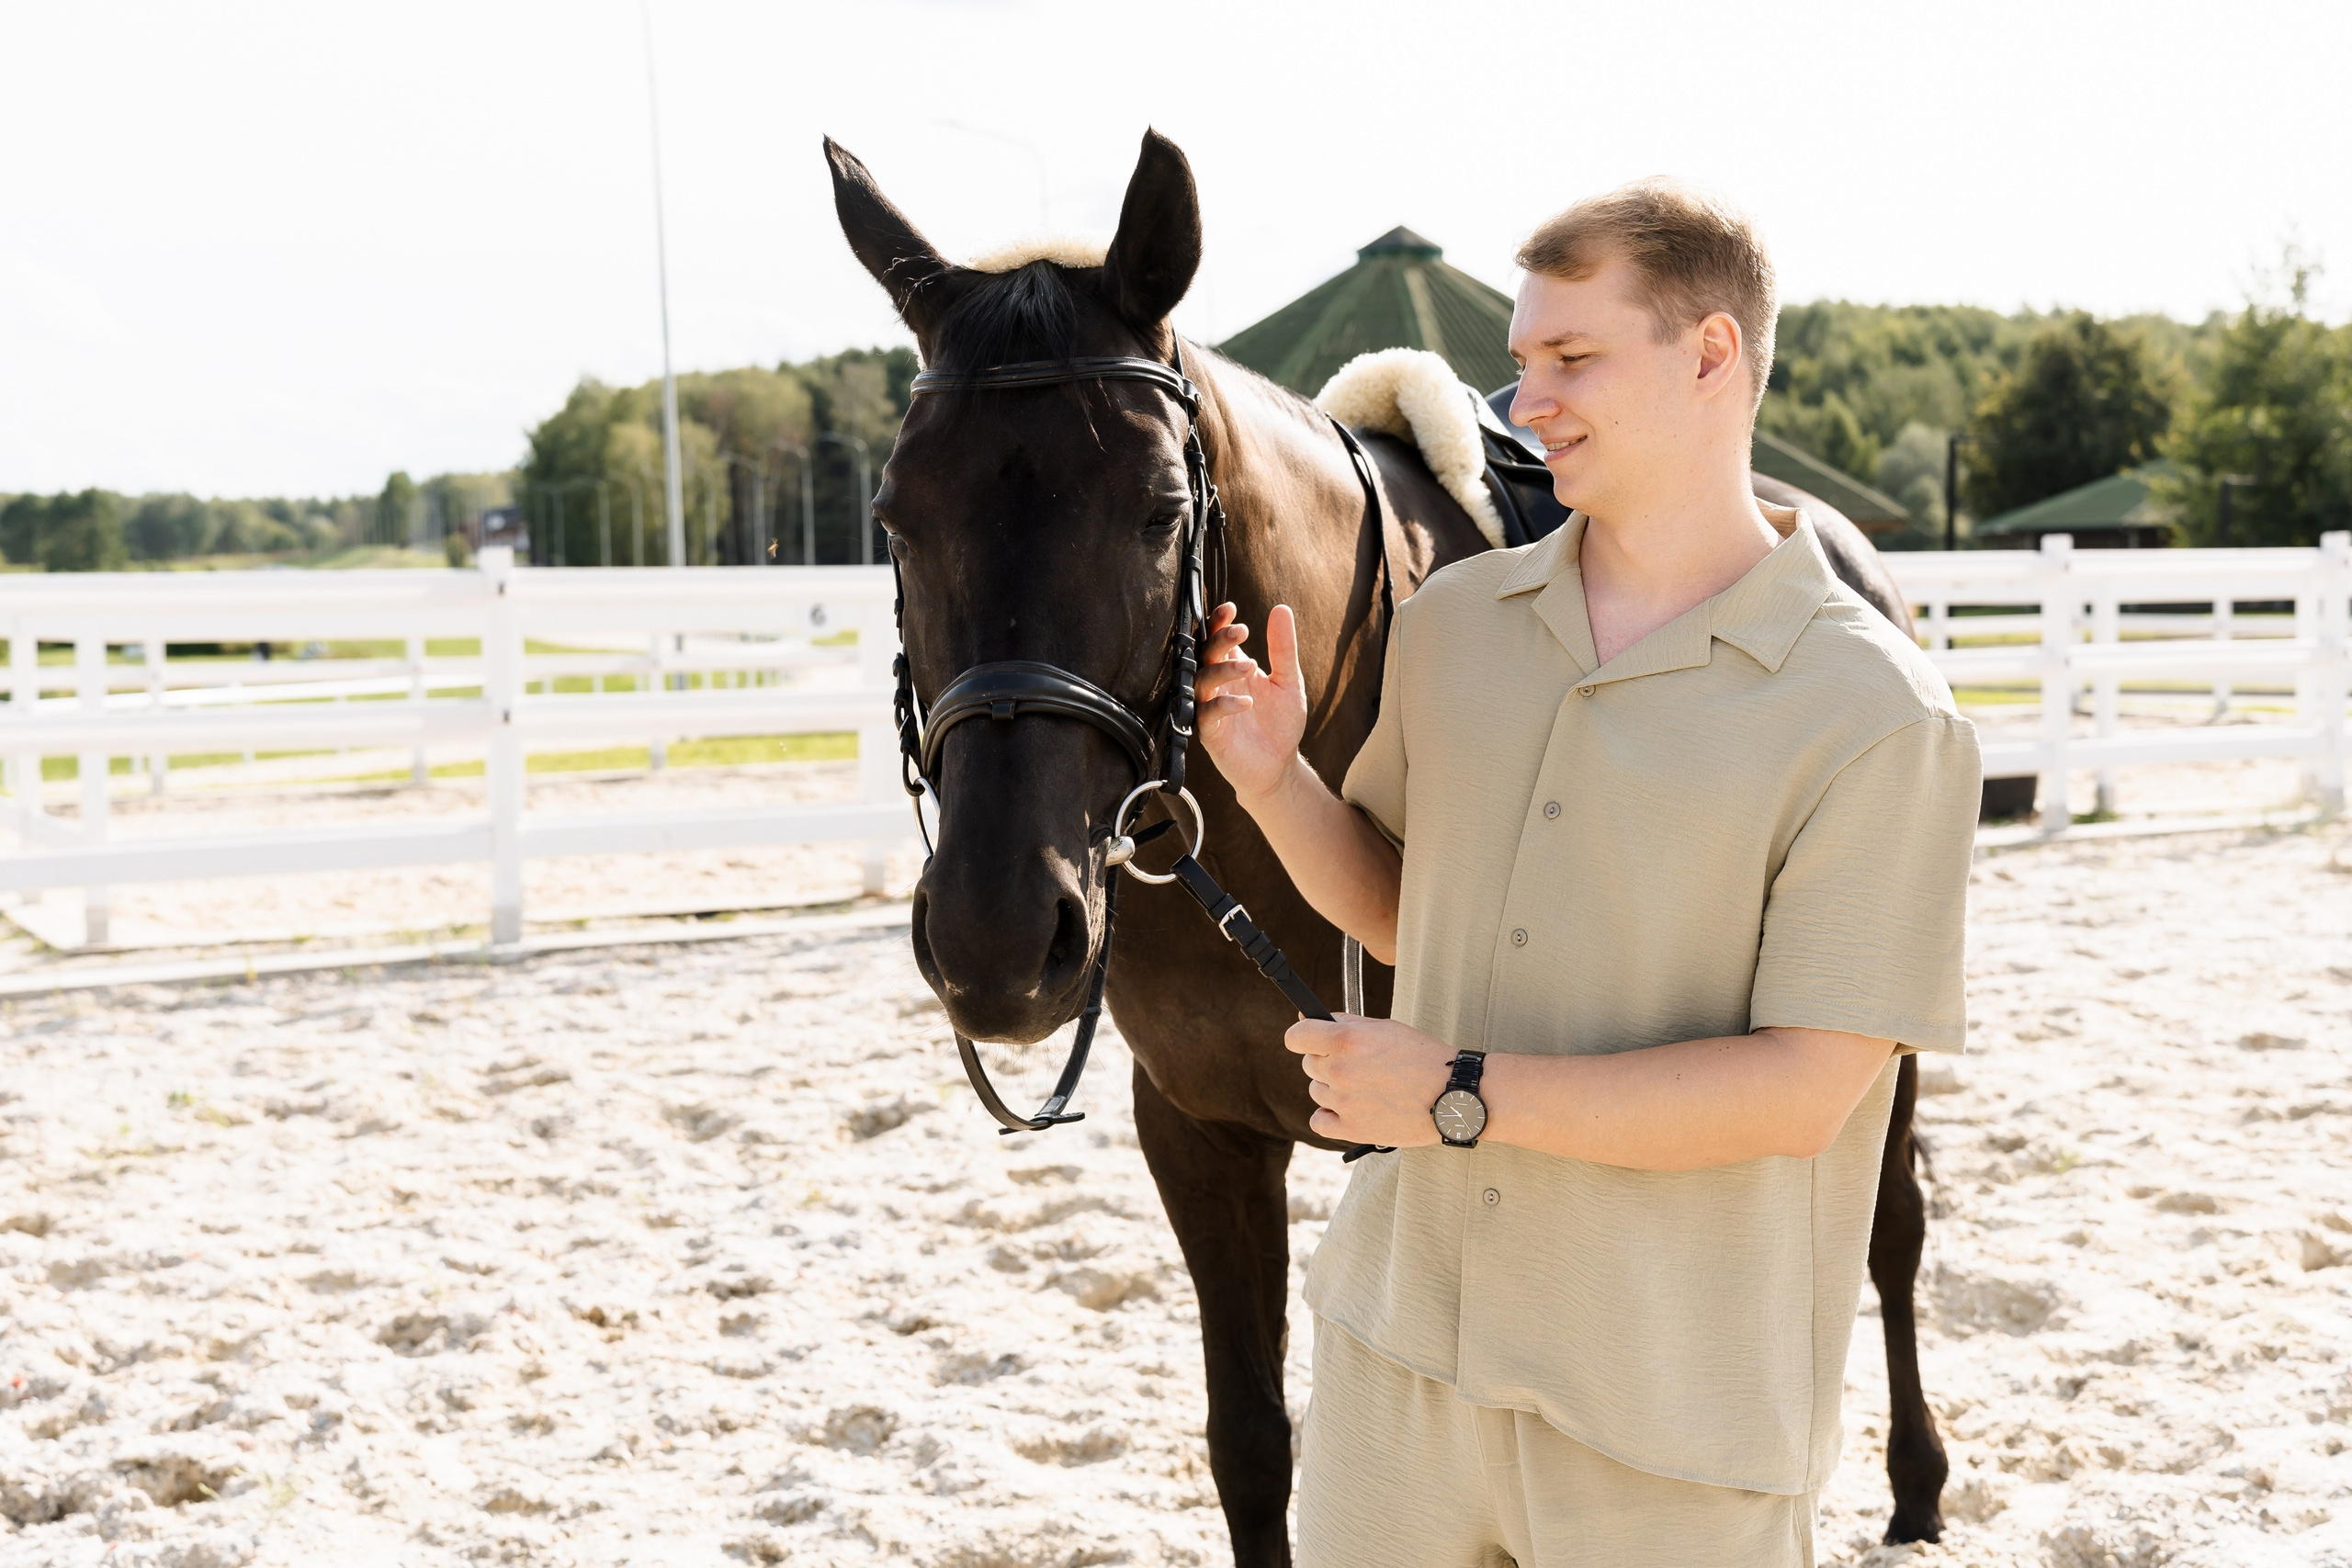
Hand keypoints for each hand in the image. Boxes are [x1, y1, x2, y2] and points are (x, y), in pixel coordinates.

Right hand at [1193, 602, 1309, 804]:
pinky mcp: (1210, 733)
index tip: (1230, 609)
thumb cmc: (1280, 723)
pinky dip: (1224, 705)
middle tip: (1241, 632)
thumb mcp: (1288, 681)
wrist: (1279, 766)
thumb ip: (1283, 648)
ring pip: (1201, 681)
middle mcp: (1218, 686)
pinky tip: (1247, 703)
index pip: (1218, 639)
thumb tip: (1281, 608)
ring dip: (1223, 670)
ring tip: (1250, 666)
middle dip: (1220, 640)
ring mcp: (1211, 708)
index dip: (1219, 623)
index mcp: (1233, 669)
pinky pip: (1207, 714)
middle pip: (1205, 654)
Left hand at [1284, 1015, 1455, 1147]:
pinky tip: (1350, 1109)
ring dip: (1333, 1088)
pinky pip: (1319, 1121)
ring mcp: (1344, 1102)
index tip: (1311, 1039)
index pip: (1296, 1037)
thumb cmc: (1423, 1058)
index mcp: (1347, 1040)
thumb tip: (1305, 1019)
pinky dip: (1329, 1116)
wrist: (1453, 1095)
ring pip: (1317, 1091)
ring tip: (1367, 1087)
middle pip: (1309, 1064)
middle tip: (1360, 1065)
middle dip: (1328, 1061)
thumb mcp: (1385, 1028)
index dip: (1302, 1037)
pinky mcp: (1352, 1129)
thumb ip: (1343, 1022)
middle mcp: (1340, 1070)